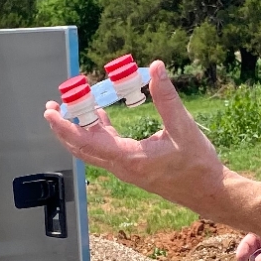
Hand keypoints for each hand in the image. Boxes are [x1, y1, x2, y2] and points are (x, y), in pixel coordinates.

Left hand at [44, 61, 228, 214]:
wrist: (210, 193)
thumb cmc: (199, 165)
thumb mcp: (184, 128)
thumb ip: (167, 98)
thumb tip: (156, 67)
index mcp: (129, 159)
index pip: (86, 142)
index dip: (65, 126)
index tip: (51, 111)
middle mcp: (122, 167)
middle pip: (81, 148)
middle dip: (62, 128)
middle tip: (52, 106)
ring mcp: (126, 169)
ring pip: (92, 150)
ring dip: (78, 130)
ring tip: (69, 107)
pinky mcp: (133, 168)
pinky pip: (106, 151)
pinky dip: (97, 133)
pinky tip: (100, 116)